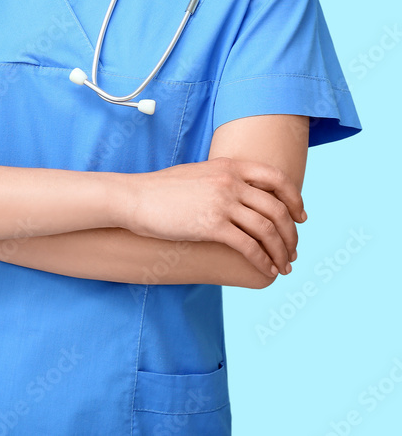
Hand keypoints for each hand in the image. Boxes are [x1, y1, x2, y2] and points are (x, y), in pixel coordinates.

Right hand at [122, 157, 304, 277]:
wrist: (133, 198)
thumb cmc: (160, 190)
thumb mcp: (197, 174)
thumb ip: (223, 179)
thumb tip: (240, 193)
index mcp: (229, 166)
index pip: (277, 179)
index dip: (295, 200)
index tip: (301, 218)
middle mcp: (230, 181)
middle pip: (277, 209)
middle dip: (291, 234)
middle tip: (293, 251)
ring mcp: (222, 203)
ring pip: (267, 230)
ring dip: (281, 251)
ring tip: (284, 266)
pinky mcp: (212, 225)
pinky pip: (249, 246)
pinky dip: (262, 261)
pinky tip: (266, 270)